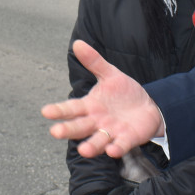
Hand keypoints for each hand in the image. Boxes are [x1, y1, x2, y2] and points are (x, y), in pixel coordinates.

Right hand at [41, 40, 162, 158]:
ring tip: (83, 151)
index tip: (45, 111)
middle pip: (80, 127)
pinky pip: (120, 145)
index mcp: (90, 106)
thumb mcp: (110, 74)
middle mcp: (97, 122)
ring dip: (91, 146)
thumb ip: (94, 61)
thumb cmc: (124, 93)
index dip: (59, 110)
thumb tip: (77, 43)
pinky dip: (116, 148)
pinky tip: (112, 150)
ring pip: (97, 141)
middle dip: (68, 130)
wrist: (148, 106)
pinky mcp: (127, 139)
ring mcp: (111, 132)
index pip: (72, 108)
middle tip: (55, 132)